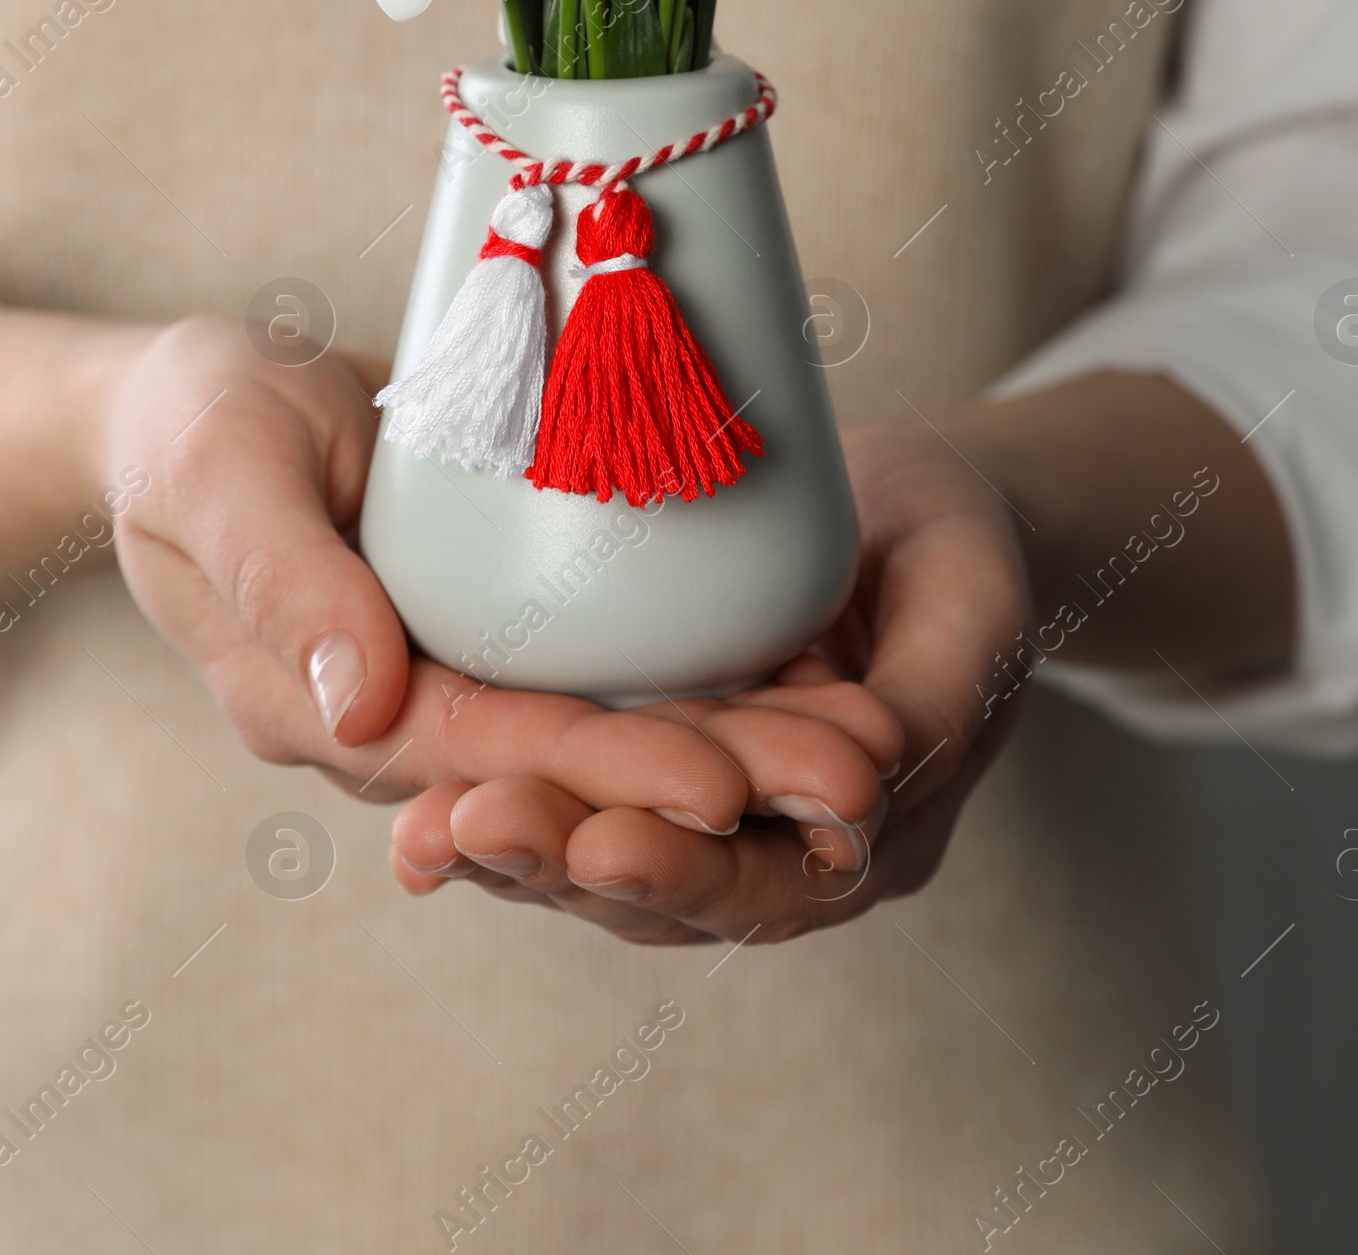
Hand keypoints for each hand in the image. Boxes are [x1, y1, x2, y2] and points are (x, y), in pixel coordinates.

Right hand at [106, 320, 895, 832]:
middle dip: (705, 779)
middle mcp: (395, 717)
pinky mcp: (490, 632)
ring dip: (727, 746)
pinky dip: (692, 684)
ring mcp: (447, 680)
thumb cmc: (195, 420)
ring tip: (859, 750)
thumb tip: (354, 700)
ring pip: (599, 732)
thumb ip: (281, 573)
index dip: (598, 772)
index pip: (475, 757)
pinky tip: (802, 679)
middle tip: (847, 782)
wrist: (201, 399)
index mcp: (314, 706)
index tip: (717, 784)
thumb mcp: (221, 467)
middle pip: (565, 767)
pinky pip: (600, 674)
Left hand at [388, 417, 1030, 943]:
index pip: (766, 880)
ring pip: (599, 851)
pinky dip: (505, 788)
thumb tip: (866, 791)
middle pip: (658, 886)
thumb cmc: (961, 548)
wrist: (927, 509)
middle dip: (556, 861)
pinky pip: (574, 785)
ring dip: (509, 846)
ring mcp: (707, 805)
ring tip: (421, 832)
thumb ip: (936, 700)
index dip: (681, 868)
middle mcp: (777, 848)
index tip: (599, 843)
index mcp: (872, 837)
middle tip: (463, 828)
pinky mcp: (650, 747)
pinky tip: (420, 794)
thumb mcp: (976, 609)